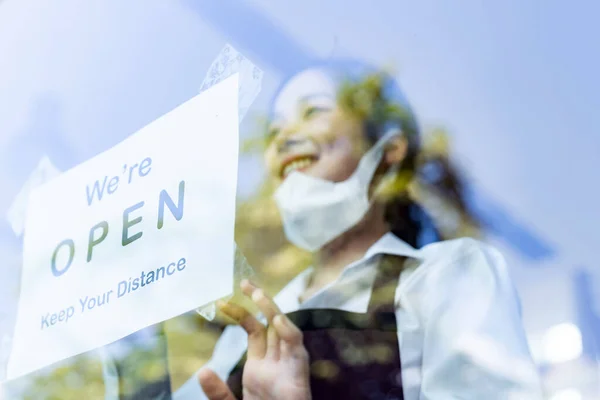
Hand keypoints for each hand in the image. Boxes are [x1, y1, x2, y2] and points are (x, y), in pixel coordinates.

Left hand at [199, 280, 310, 399]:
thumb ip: (218, 394)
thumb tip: (202, 371)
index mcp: (261, 368)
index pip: (253, 331)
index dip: (241, 314)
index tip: (223, 302)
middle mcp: (277, 363)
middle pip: (270, 324)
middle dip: (260, 301)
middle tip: (244, 281)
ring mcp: (288, 367)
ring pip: (284, 330)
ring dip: (272, 309)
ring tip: (256, 292)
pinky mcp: (298, 376)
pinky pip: (297, 350)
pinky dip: (289, 333)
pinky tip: (277, 320)